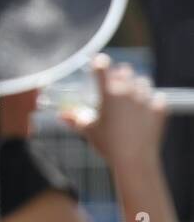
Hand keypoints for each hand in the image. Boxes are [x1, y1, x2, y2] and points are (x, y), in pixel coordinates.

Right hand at [60, 55, 165, 173]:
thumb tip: (60, 115)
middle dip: (119, 74)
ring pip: (143, 81)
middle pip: (125, 70)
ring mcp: (146, 99)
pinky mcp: (160, 109)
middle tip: (114, 82)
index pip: (102, 67)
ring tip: (130, 95)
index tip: (98, 62)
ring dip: (136, 84)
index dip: (98, 62)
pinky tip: (145, 108)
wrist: (135, 159)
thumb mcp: (88, 130)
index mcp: (108, 93)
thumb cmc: (108, 144)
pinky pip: (157, 97)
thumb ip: (74, 119)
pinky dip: (152, 100)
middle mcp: (128, 91)